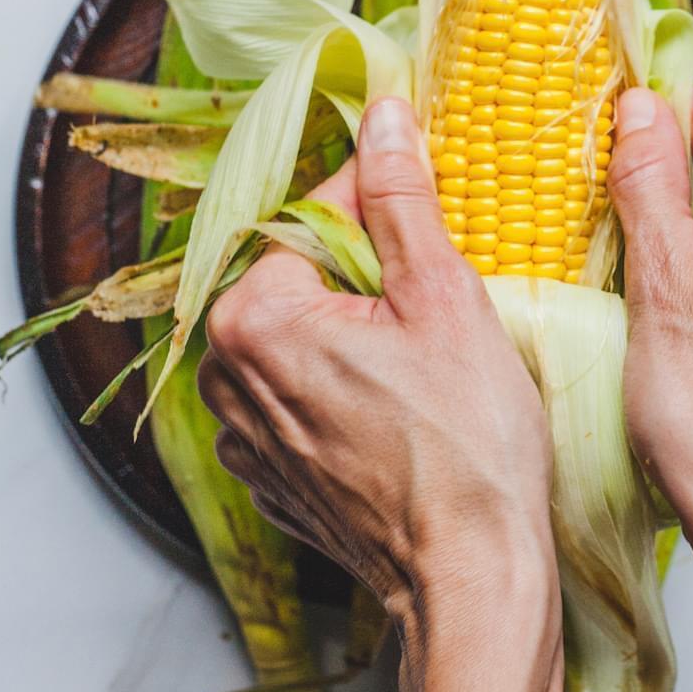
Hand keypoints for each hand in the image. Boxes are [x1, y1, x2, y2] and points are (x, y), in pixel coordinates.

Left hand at [198, 96, 556, 634]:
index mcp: (252, 318)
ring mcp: (242, 435)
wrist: (469, 576)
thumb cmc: (466, 443)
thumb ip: (400, 197)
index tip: (426, 200)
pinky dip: (339, 385)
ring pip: (295, 338)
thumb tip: (382, 115)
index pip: (307, 215)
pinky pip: (295, 399)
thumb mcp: (443, 297)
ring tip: (422, 349)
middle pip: (295, 277)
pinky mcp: (269, 478)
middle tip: (432, 287)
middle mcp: (223, 376)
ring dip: (350, 326)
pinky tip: (399, 402)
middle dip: (361, 268)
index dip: (375, 200)